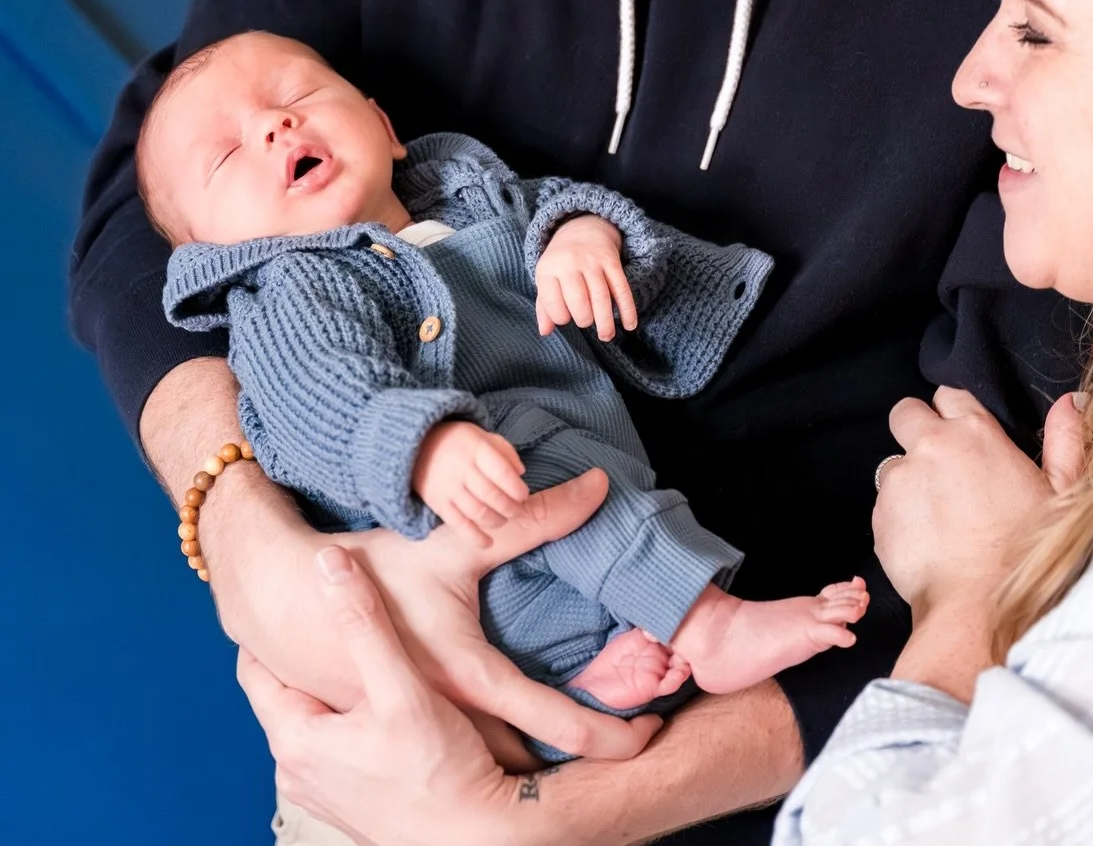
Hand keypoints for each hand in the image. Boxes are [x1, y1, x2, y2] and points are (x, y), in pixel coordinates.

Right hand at [241, 550, 804, 845]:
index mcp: (464, 677)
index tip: (649, 737)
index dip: (605, 735)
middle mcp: (445, 718)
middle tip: (639, 751)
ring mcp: (419, 736)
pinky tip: (527, 753)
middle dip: (581, 762)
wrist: (287, 596)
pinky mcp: (401, 737)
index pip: (550, 720)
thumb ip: (532, 518)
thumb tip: (599, 486)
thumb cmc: (375, 566)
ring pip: (495, 764)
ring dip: (541, 765)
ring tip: (601, 761)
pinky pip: (464, 756)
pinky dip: (500, 758)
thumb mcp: (458, 541)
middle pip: (527, 760)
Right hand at [413, 420, 529, 533]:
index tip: (523, 496)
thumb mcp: (482, 436)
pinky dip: (475, 537)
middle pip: (491, 495)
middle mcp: (461, 468)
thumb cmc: (459, 442)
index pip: (502, 472)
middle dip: (510, 508)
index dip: (517, 488)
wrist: (419, 447)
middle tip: (518, 512)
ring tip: (503, 520)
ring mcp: (448, 487)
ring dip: (496, 521)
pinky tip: (488, 543)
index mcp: (476, 448)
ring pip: (477, 512)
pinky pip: (458, 525)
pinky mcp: (438, 504)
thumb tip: (521, 473)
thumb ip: (504, 451)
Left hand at [535, 214, 637, 341]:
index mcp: (548, 269)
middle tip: (586, 322)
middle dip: (584, 319)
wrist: (582, 227)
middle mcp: (570, 263)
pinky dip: (627, 309)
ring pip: (601, 297)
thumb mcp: (546, 278)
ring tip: (606, 336)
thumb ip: (544, 305)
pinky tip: (630, 325)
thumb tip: (545, 332)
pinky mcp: (611, 261)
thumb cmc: (561, 262)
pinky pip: (621, 288)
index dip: (560, 316)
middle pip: (579, 301)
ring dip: (605, 321)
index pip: (552, 302)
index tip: (565, 318)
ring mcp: (592, 261)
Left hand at [874, 389, 1085, 617]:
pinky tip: (926, 543)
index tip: (961, 438)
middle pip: (906, 413)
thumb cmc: (1027, 554)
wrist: (981, 608)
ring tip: (939, 519)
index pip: (949, 395)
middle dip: (916, 431)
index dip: (952, 415)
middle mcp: (931, 445)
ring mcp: (901, 477)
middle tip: (937, 467)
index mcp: (975, 432)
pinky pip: (883, 504)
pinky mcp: (879, 513)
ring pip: (893, 463)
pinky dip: (898, 517)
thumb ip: (1065, 440)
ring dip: (908, 481)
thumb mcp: (1062, 493)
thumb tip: (1071, 400)